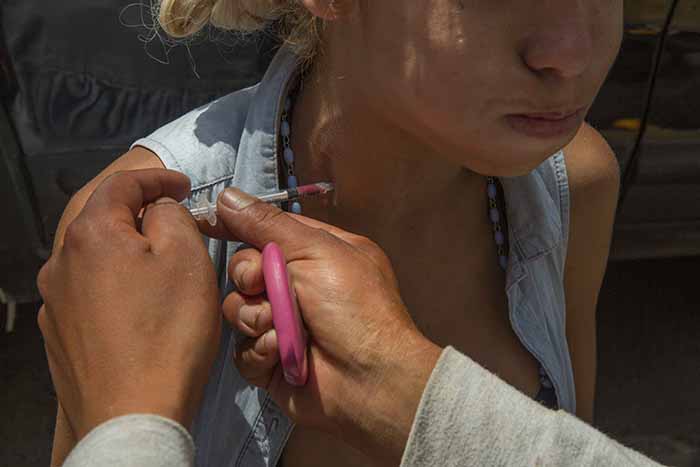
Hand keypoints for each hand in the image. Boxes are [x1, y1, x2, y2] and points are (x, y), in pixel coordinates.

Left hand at [37, 169, 220, 439]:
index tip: (185, 185)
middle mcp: (60, 262)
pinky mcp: (59, 334)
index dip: (157, 177)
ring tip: (155, 257)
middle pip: (98, 217)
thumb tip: (159, 209)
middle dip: (136, 209)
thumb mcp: (186, 257)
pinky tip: (133, 299)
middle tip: (169, 213)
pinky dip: (111, 280)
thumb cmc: (168, 331)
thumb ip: (171, 215)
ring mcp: (54, 301)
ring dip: (122, 246)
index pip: (122, 184)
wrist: (133, 415)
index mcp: (91, 234)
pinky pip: (86, 290)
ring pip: (90, 255)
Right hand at [204, 188, 441, 463]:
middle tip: (263, 285)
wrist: (370, 378)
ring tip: (280, 328)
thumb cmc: (354, 305)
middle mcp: (297, 286)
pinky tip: (280, 354)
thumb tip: (226, 196)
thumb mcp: (316, 250)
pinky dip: (260, 351)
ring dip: (256, 317)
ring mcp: (282, 325)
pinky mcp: (270, 362)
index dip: (238, 226)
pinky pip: (242, 350)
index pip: (266, 231)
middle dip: (249, 276)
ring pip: (237, 310)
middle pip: (243, 269)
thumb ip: (267, 224)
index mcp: (315, 253)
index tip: (207, 222)